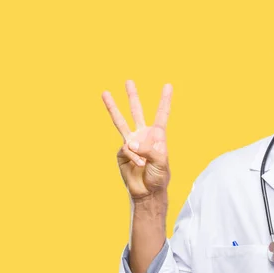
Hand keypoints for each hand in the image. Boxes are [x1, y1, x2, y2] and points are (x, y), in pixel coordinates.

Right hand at [102, 80, 172, 199]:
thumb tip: (130, 143)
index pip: (161, 114)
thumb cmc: (159, 176)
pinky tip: (139, 165)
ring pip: (121, 122)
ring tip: (105, 93)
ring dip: (113, 107)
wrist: (147, 191)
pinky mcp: (121, 152)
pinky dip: (133, 158)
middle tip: (128, 81)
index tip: (168, 86)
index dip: (164, 100)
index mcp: (157, 135)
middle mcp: (143, 136)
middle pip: (137, 112)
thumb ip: (148, 149)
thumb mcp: (161, 161)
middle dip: (133, 97)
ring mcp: (131, 143)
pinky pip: (126, 150)